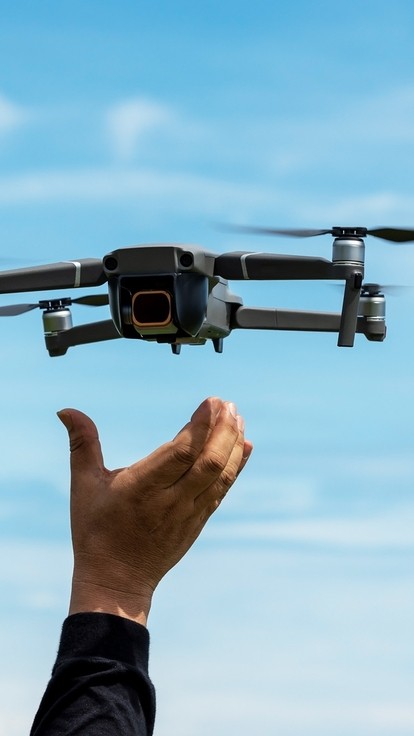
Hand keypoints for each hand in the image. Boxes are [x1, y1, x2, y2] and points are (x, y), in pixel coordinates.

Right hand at [57, 397, 252, 624]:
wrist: (116, 582)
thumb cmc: (95, 530)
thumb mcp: (83, 485)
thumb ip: (82, 443)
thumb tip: (65, 410)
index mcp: (142, 488)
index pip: (181, 453)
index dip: (200, 426)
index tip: (210, 402)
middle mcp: (170, 501)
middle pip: (208, 462)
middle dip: (223, 430)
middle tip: (228, 404)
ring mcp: (188, 514)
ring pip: (220, 476)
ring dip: (233, 444)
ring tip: (238, 417)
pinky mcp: (198, 522)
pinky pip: (222, 490)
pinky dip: (236, 467)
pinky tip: (244, 446)